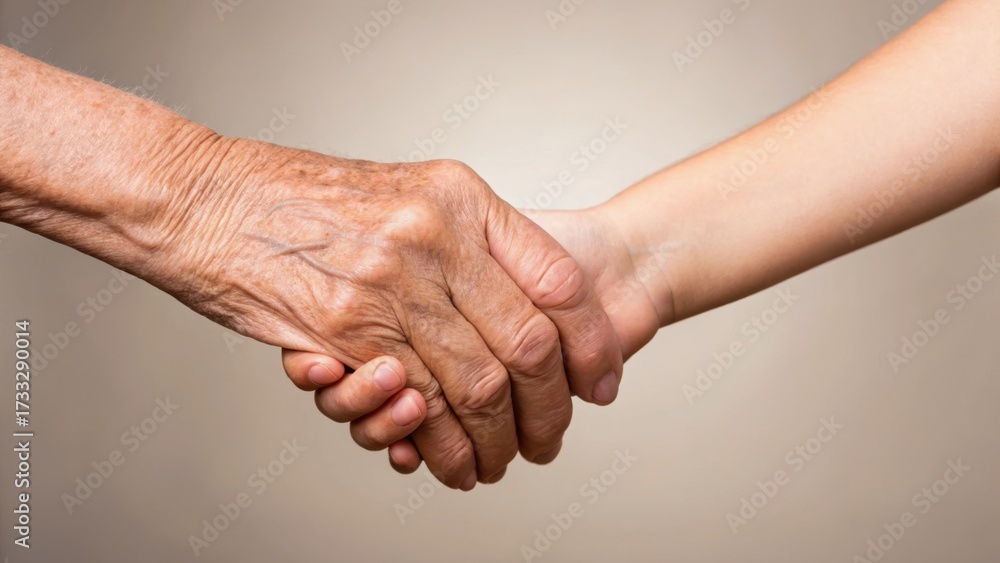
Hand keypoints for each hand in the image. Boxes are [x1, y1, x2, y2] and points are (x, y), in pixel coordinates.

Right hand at [283, 206, 664, 472]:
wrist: (209, 199)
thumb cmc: (308, 198)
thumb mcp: (409, 190)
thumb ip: (468, 238)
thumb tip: (530, 300)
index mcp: (462, 197)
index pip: (559, 281)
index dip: (592, 341)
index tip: (600, 382)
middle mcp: (435, 236)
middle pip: (527, 346)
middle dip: (548, 410)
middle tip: (548, 441)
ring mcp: (390, 283)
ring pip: (475, 386)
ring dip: (494, 439)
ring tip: (499, 461)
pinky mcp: (344, 331)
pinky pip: (414, 404)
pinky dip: (437, 445)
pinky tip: (449, 461)